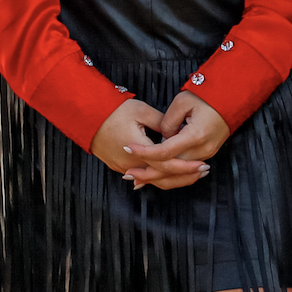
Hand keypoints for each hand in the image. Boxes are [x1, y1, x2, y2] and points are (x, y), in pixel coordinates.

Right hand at [91, 98, 208, 190]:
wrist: (87, 117)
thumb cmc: (114, 111)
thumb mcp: (142, 111)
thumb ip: (163, 123)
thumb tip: (178, 132)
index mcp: (138, 149)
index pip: (167, 164)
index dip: (186, 166)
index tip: (202, 164)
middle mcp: (131, 164)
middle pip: (162, 178)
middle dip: (185, 176)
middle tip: (204, 171)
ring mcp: (124, 168)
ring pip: (153, 180)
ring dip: (174, 178)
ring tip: (193, 174)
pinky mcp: (120, 167)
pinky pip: (144, 176)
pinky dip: (160, 176)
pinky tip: (174, 175)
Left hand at [120, 92, 230, 190]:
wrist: (232, 99)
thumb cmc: (206, 97)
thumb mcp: (182, 103)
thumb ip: (167, 122)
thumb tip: (162, 138)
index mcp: (195, 135)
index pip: (165, 151)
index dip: (144, 152)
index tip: (128, 149)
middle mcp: (202, 149)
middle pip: (171, 168)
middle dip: (148, 173)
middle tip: (128, 175)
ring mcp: (207, 153)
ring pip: (178, 173)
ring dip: (158, 177)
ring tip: (137, 180)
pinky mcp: (208, 154)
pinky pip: (186, 169)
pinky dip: (170, 174)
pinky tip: (156, 176)